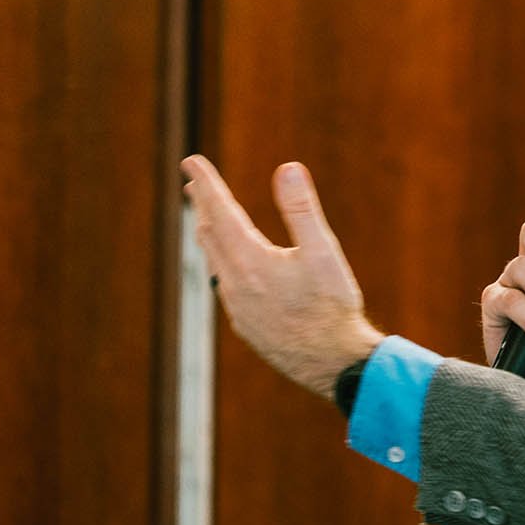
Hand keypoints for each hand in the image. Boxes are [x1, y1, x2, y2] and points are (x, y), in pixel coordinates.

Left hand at [181, 155, 383, 399]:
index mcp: (251, 260)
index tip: (191, 161)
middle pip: (209, 235)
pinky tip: (230, 269)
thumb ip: (302, 209)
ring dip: (208, 235)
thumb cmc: (333, 307)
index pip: (220, 211)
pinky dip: (220, 263)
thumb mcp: (323, 252)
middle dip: (203, 206)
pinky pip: (224, 286)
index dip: (206, 183)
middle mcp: (235, 283)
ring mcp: (238, 307)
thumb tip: (287, 168)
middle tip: (194, 184)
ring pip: (214, 262)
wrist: (333, 364)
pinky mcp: (246, 325)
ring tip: (206, 220)